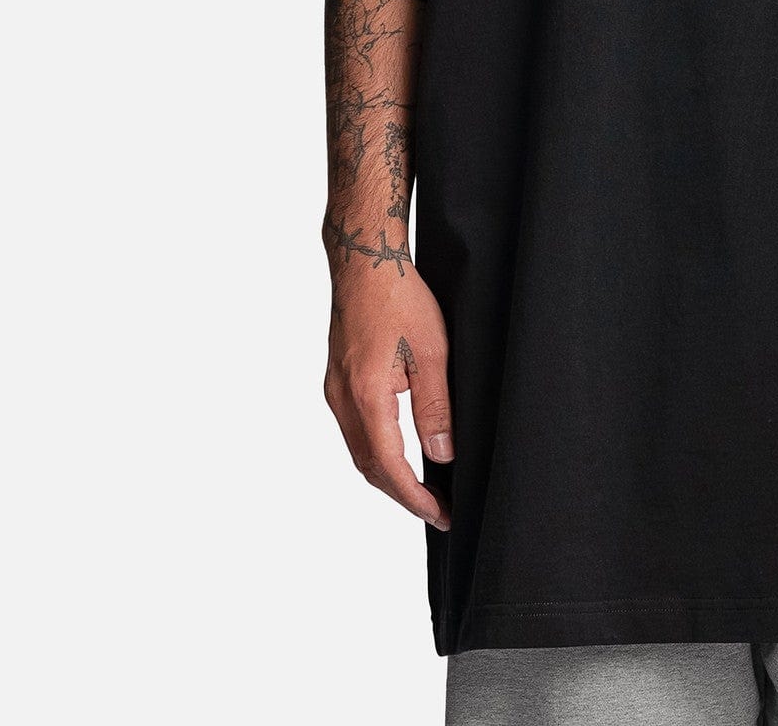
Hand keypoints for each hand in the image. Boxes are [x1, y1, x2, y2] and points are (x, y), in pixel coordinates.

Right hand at [324, 261, 452, 529]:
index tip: (440, 515)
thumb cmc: (398, 296)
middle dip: (403, 494)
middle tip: (437, 510)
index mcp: (365, 395)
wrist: (364, 261)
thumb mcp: (431, 351)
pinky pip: (355, 430)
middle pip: (369, 466)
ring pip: (360, 450)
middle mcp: (342, 399)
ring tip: (423, 489)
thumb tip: (442, 455)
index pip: (389, 465)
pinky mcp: (337, 380)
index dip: (415, 497)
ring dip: (389, 474)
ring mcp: (335, 390)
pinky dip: (377, 450)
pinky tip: (399, 452)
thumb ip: (436, 407)